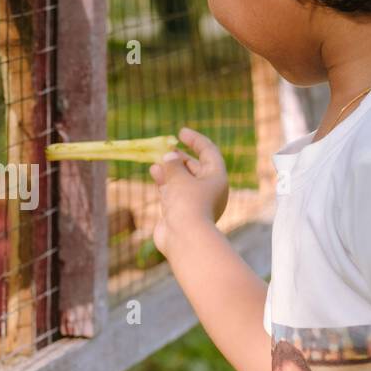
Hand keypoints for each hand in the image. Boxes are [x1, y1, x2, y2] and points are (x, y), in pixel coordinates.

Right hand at [149, 128, 229, 259]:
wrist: (185, 238)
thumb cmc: (187, 203)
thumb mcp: (179, 177)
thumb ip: (172, 164)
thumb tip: (168, 157)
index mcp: (216, 178)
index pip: (209, 152)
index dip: (196, 140)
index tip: (181, 133)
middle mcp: (208, 190)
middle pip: (195, 167)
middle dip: (180, 157)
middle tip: (166, 148)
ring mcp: (195, 202)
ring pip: (182, 181)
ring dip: (169, 170)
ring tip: (156, 161)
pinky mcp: (181, 212)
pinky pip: (174, 192)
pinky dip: (165, 182)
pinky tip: (153, 173)